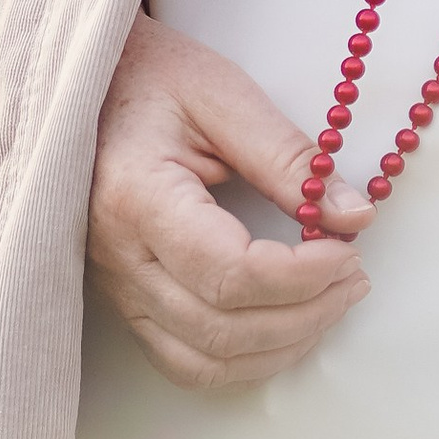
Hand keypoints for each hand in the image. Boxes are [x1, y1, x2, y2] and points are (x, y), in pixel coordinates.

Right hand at [87, 14, 372, 392]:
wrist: (84, 84)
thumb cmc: (149, 76)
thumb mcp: (222, 94)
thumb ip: (288, 157)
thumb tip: (354, 217)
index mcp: (136, 196)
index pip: (230, 273)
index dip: (302, 275)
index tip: (348, 248)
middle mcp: (118, 256)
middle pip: (221, 329)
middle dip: (305, 314)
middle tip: (354, 276)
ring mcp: (116, 286)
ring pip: (203, 362)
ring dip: (280, 347)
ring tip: (330, 302)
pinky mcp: (123, 299)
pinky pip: (183, 361)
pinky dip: (243, 360)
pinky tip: (284, 326)